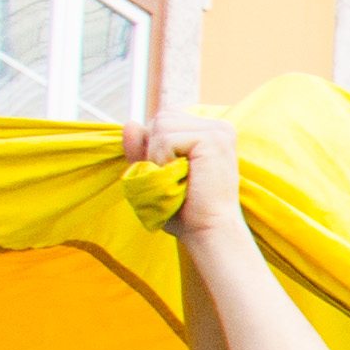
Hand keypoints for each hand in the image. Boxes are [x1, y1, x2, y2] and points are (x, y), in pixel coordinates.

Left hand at [123, 113, 240, 238]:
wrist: (208, 232)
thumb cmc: (185, 211)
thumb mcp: (154, 175)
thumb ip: (140, 149)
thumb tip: (130, 123)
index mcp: (210, 133)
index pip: (167, 119)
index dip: (156, 145)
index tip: (171, 173)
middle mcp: (218, 127)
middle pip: (162, 117)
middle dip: (155, 149)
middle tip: (173, 179)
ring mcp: (219, 131)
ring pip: (161, 124)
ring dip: (158, 156)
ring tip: (177, 179)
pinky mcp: (213, 138)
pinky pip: (166, 137)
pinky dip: (162, 160)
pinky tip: (179, 178)